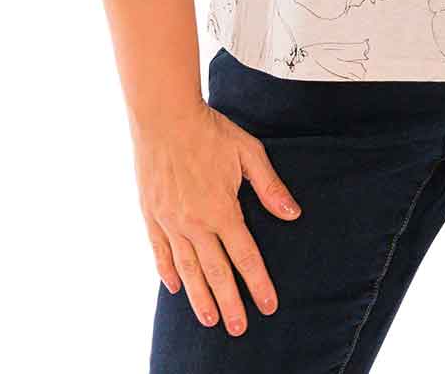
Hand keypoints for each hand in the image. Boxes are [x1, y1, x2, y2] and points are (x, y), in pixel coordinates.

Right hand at [132, 97, 301, 336]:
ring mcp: (170, 222)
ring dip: (199, 297)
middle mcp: (195, 223)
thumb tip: (292, 214)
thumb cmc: (210, 131)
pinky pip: (160, 252)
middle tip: (238, 328)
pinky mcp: (151, 215)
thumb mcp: (249, 153)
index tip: (268, 306)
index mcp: (222, 210)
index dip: (258, 283)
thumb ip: (269, 187)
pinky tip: (174, 288)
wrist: (165, 116)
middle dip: (230, 303)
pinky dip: (167, 272)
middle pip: (216, 272)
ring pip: (187, 269)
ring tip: (210, 319)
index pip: (245, 256)